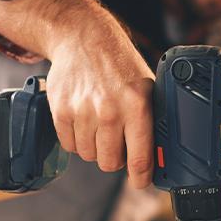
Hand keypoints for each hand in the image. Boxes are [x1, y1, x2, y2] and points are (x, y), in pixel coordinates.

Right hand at [45, 13, 154, 187]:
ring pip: (89, 155)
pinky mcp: (61, 110)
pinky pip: (69, 146)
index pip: (139, 157)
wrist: (84, 39)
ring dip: (95, 147)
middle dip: (115, 158)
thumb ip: (152, 120)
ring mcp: (83, 111)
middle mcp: (110, 110)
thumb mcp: (147, 87)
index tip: (141, 182)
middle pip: (109, 163)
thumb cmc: (120, 66)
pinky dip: (77, 139)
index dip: (141, 177)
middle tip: (118, 142)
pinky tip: (84, 120)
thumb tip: (159, 156)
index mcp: (137, 105)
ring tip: (100, 124)